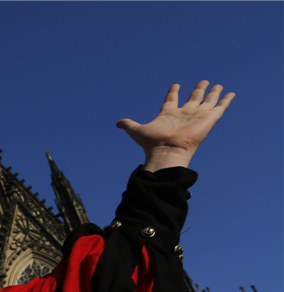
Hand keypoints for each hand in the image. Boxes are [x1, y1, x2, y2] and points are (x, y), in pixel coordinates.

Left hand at [117, 81, 234, 170]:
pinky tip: (231, 93)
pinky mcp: (208, 120)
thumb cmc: (152, 143)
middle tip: (203, 82)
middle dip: (197, 90)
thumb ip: (128, 125)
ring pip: (207, 101)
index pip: (172, 99)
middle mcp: (184, 114)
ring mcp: (197, 117)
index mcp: (168, 114)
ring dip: (213, 93)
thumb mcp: (136, 130)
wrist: (166, 151)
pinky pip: (220, 108)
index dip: (173, 92)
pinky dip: (226, 101)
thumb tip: (117, 123)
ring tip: (217, 85)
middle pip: (193, 99)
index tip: (175, 85)